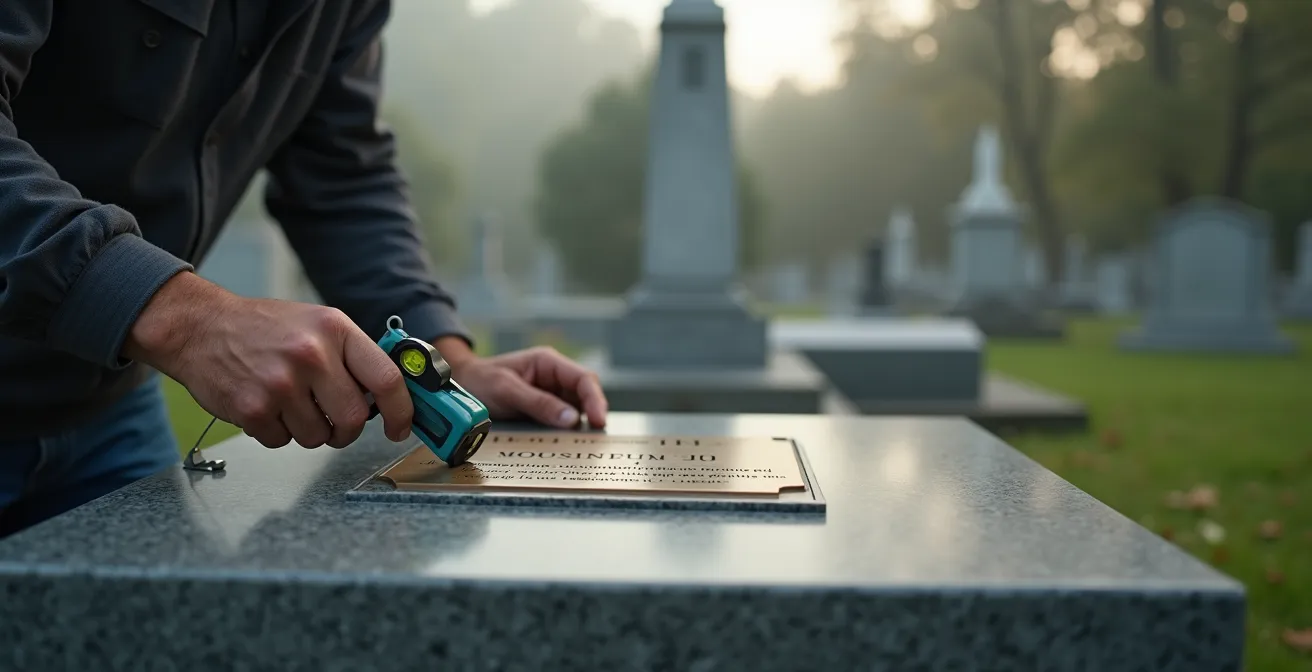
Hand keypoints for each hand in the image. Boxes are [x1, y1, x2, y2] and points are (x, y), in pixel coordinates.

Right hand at [123, 272, 413, 448]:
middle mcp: (311, 354)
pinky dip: (277, 432)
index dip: (402, 411)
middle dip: (346, 430)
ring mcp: (280, 383)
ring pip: (317, 437)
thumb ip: (353, 356)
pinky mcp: (253, 408)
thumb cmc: (265, 328)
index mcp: (335, 329)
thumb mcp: (318, 324)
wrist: (200, 327)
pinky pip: (282, 442)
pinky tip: (265, 405)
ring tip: (288, 402)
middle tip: (335, 423)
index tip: (401, 428)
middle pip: (353, 419)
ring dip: (307, 430)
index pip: (386, 379)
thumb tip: (388, 397)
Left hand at [435, 339, 607, 429]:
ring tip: (585, 442)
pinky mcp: (543, 408)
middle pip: (585, 394)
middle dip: (593, 413)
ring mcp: (550, 393)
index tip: (599, 420)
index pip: (583, 378)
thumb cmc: (481, 381)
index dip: (595, 399)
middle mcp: (553, 377)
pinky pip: (562, 419)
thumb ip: (539, 403)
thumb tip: (572, 420)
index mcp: (548, 362)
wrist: (460, 385)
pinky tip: (568, 442)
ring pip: (576, 408)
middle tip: (596, 435)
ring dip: (581, 424)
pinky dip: (567, 430)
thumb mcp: (507, 390)